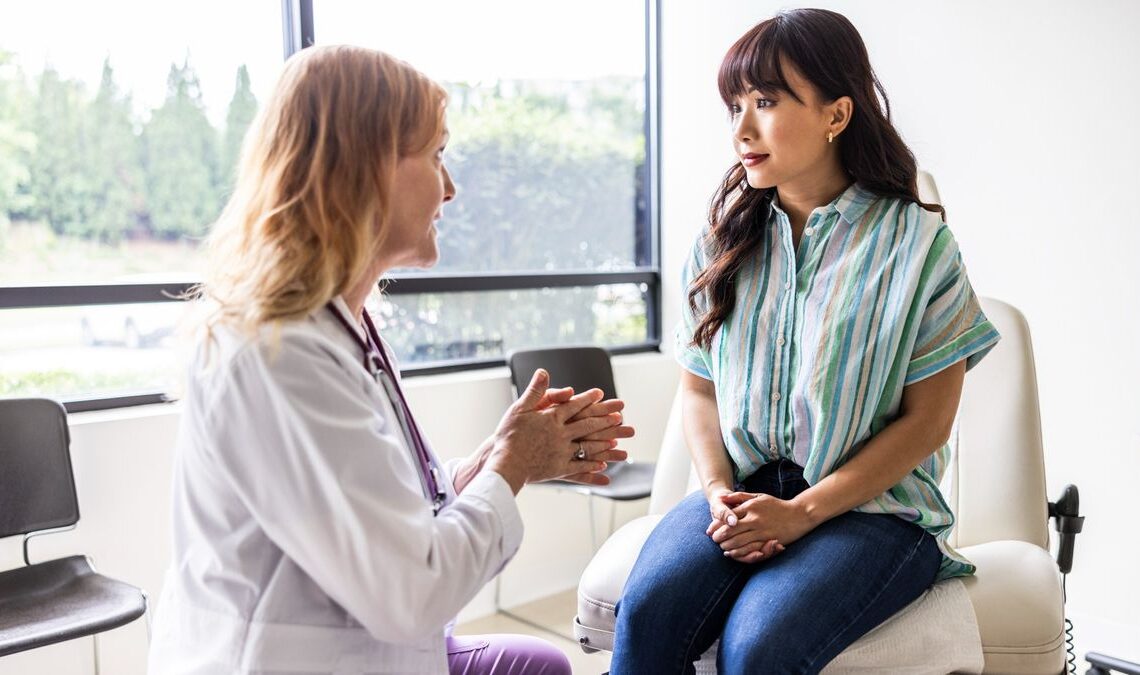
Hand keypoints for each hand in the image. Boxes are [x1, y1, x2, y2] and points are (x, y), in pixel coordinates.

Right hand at [486, 369, 628, 492]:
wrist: (505, 463)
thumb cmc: (509, 435)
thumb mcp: (519, 408)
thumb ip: (535, 390)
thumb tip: (543, 371)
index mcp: (552, 418)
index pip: (574, 405)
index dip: (588, 399)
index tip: (600, 394)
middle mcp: (561, 434)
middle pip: (586, 424)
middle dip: (604, 420)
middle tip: (619, 416)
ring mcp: (561, 452)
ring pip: (587, 445)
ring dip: (602, 442)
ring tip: (615, 440)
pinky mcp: (558, 468)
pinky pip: (579, 466)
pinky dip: (591, 465)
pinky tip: (602, 465)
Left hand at [708, 491, 815, 562]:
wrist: (799, 514)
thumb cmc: (776, 505)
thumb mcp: (758, 497)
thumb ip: (739, 497)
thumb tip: (721, 498)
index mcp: (751, 506)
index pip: (728, 517)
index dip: (717, 525)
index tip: (710, 530)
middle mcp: (755, 518)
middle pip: (730, 530)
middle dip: (719, 537)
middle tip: (714, 540)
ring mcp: (762, 530)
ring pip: (738, 541)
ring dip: (727, 546)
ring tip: (722, 547)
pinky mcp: (769, 540)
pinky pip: (750, 549)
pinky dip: (739, 553)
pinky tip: (733, 553)